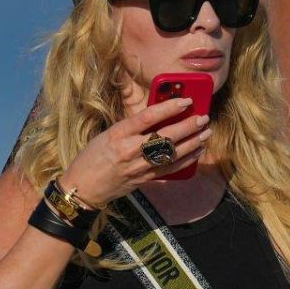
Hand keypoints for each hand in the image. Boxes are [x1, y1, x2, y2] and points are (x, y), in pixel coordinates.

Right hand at [66, 99, 211, 208]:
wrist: (84, 187)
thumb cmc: (93, 156)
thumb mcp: (108, 134)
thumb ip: (132, 126)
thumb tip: (159, 115)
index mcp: (118, 134)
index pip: (148, 117)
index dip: (169, 108)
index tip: (186, 101)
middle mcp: (130, 150)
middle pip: (165, 136)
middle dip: (188, 126)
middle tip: (203, 118)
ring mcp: (139, 167)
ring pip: (172, 154)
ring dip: (192, 143)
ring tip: (206, 133)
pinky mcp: (144, 180)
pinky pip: (170, 170)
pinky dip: (186, 160)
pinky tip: (197, 151)